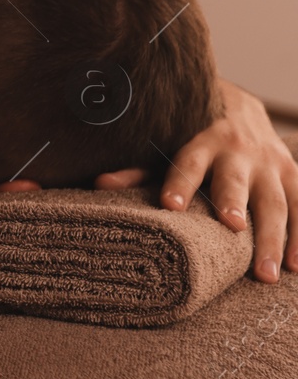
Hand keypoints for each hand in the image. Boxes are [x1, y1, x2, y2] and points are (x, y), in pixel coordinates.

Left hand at [96, 80, 296, 282]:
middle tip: (232, 227)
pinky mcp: (292, 174)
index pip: (187, 161)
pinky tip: (295, 268)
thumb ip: (139, 168)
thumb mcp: (167, 144)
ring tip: (265, 274)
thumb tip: (101, 185)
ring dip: (273, 238)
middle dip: (234, 203)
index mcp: (201, 140)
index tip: (169, 205)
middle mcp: (238, 151)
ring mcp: (270, 163)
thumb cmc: (193, 133)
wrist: (239, 104)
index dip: (179, 182)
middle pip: (236, 181)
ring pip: (276, 202)